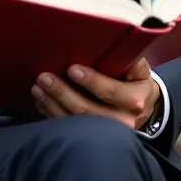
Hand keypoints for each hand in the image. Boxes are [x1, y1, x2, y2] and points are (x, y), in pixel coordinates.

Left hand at [31, 57, 159, 130]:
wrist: (143, 108)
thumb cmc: (135, 82)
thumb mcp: (139, 69)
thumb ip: (130, 59)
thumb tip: (116, 43)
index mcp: (133, 100)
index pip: (109, 92)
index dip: (90, 81)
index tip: (71, 69)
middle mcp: (121, 120)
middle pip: (87, 111)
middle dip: (62, 93)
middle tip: (44, 77)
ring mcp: (106, 133)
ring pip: (75, 122)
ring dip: (53, 104)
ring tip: (37, 88)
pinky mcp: (92, 138)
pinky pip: (69, 129)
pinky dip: (52, 115)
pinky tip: (41, 102)